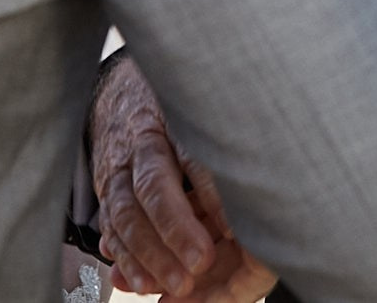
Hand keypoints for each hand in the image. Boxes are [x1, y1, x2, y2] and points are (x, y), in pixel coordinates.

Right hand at [92, 58, 275, 298]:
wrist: (125, 92)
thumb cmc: (178, 102)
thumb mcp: (206, 104)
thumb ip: (228, 137)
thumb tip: (268, 174)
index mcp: (173, 120)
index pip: (193, 158)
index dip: (212, 196)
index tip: (234, 229)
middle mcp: (141, 146)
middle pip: (152, 191)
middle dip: (173, 233)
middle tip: (198, 265)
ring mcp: (118, 171)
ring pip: (124, 216)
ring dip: (143, 255)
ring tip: (163, 284)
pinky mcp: (108, 193)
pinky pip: (110, 228)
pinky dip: (121, 257)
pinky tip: (132, 279)